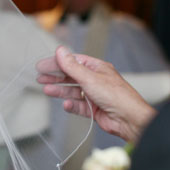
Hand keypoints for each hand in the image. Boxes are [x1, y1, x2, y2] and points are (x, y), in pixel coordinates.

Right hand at [37, 46, 156, 143]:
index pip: (73, 62)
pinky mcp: (94, 109)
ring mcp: (95, 95)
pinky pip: (78, 106)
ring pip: (73, 91)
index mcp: (97, 68)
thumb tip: (60, 50)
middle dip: (55, 76)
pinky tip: (65, 104)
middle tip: (40, 77)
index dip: (57, 63)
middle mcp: (96, 80)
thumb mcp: (89, 78)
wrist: (130, 119)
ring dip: (60, 90)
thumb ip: (72, 66)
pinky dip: (71, 105)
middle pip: (71, 76)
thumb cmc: (116, 96)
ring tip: (46, 89)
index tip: (42, 65)